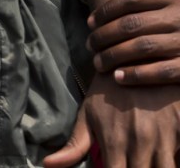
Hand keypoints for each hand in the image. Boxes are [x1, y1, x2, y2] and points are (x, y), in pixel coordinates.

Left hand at [43, 72, 179, 166]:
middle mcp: (140, 144)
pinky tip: (164, 160)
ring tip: (143, 163)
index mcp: (114, 142)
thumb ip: (75, 145)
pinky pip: (179, 160)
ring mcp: (164, 139)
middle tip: (125, 165)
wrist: (141, 58)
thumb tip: (48, 165)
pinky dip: (173, 163)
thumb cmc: (110, 90)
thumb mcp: (89, 113)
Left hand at [87, 0, 179, 84]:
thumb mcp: (175, 0)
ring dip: (114, 56)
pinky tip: (118, 77)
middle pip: (132, 24)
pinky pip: (162, 71)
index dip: (106, 10)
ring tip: (98, 64)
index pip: (132, 0)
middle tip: (89, 46)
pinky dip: (137, 74)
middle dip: (104, 35)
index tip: (89, 22)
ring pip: (142, 47)